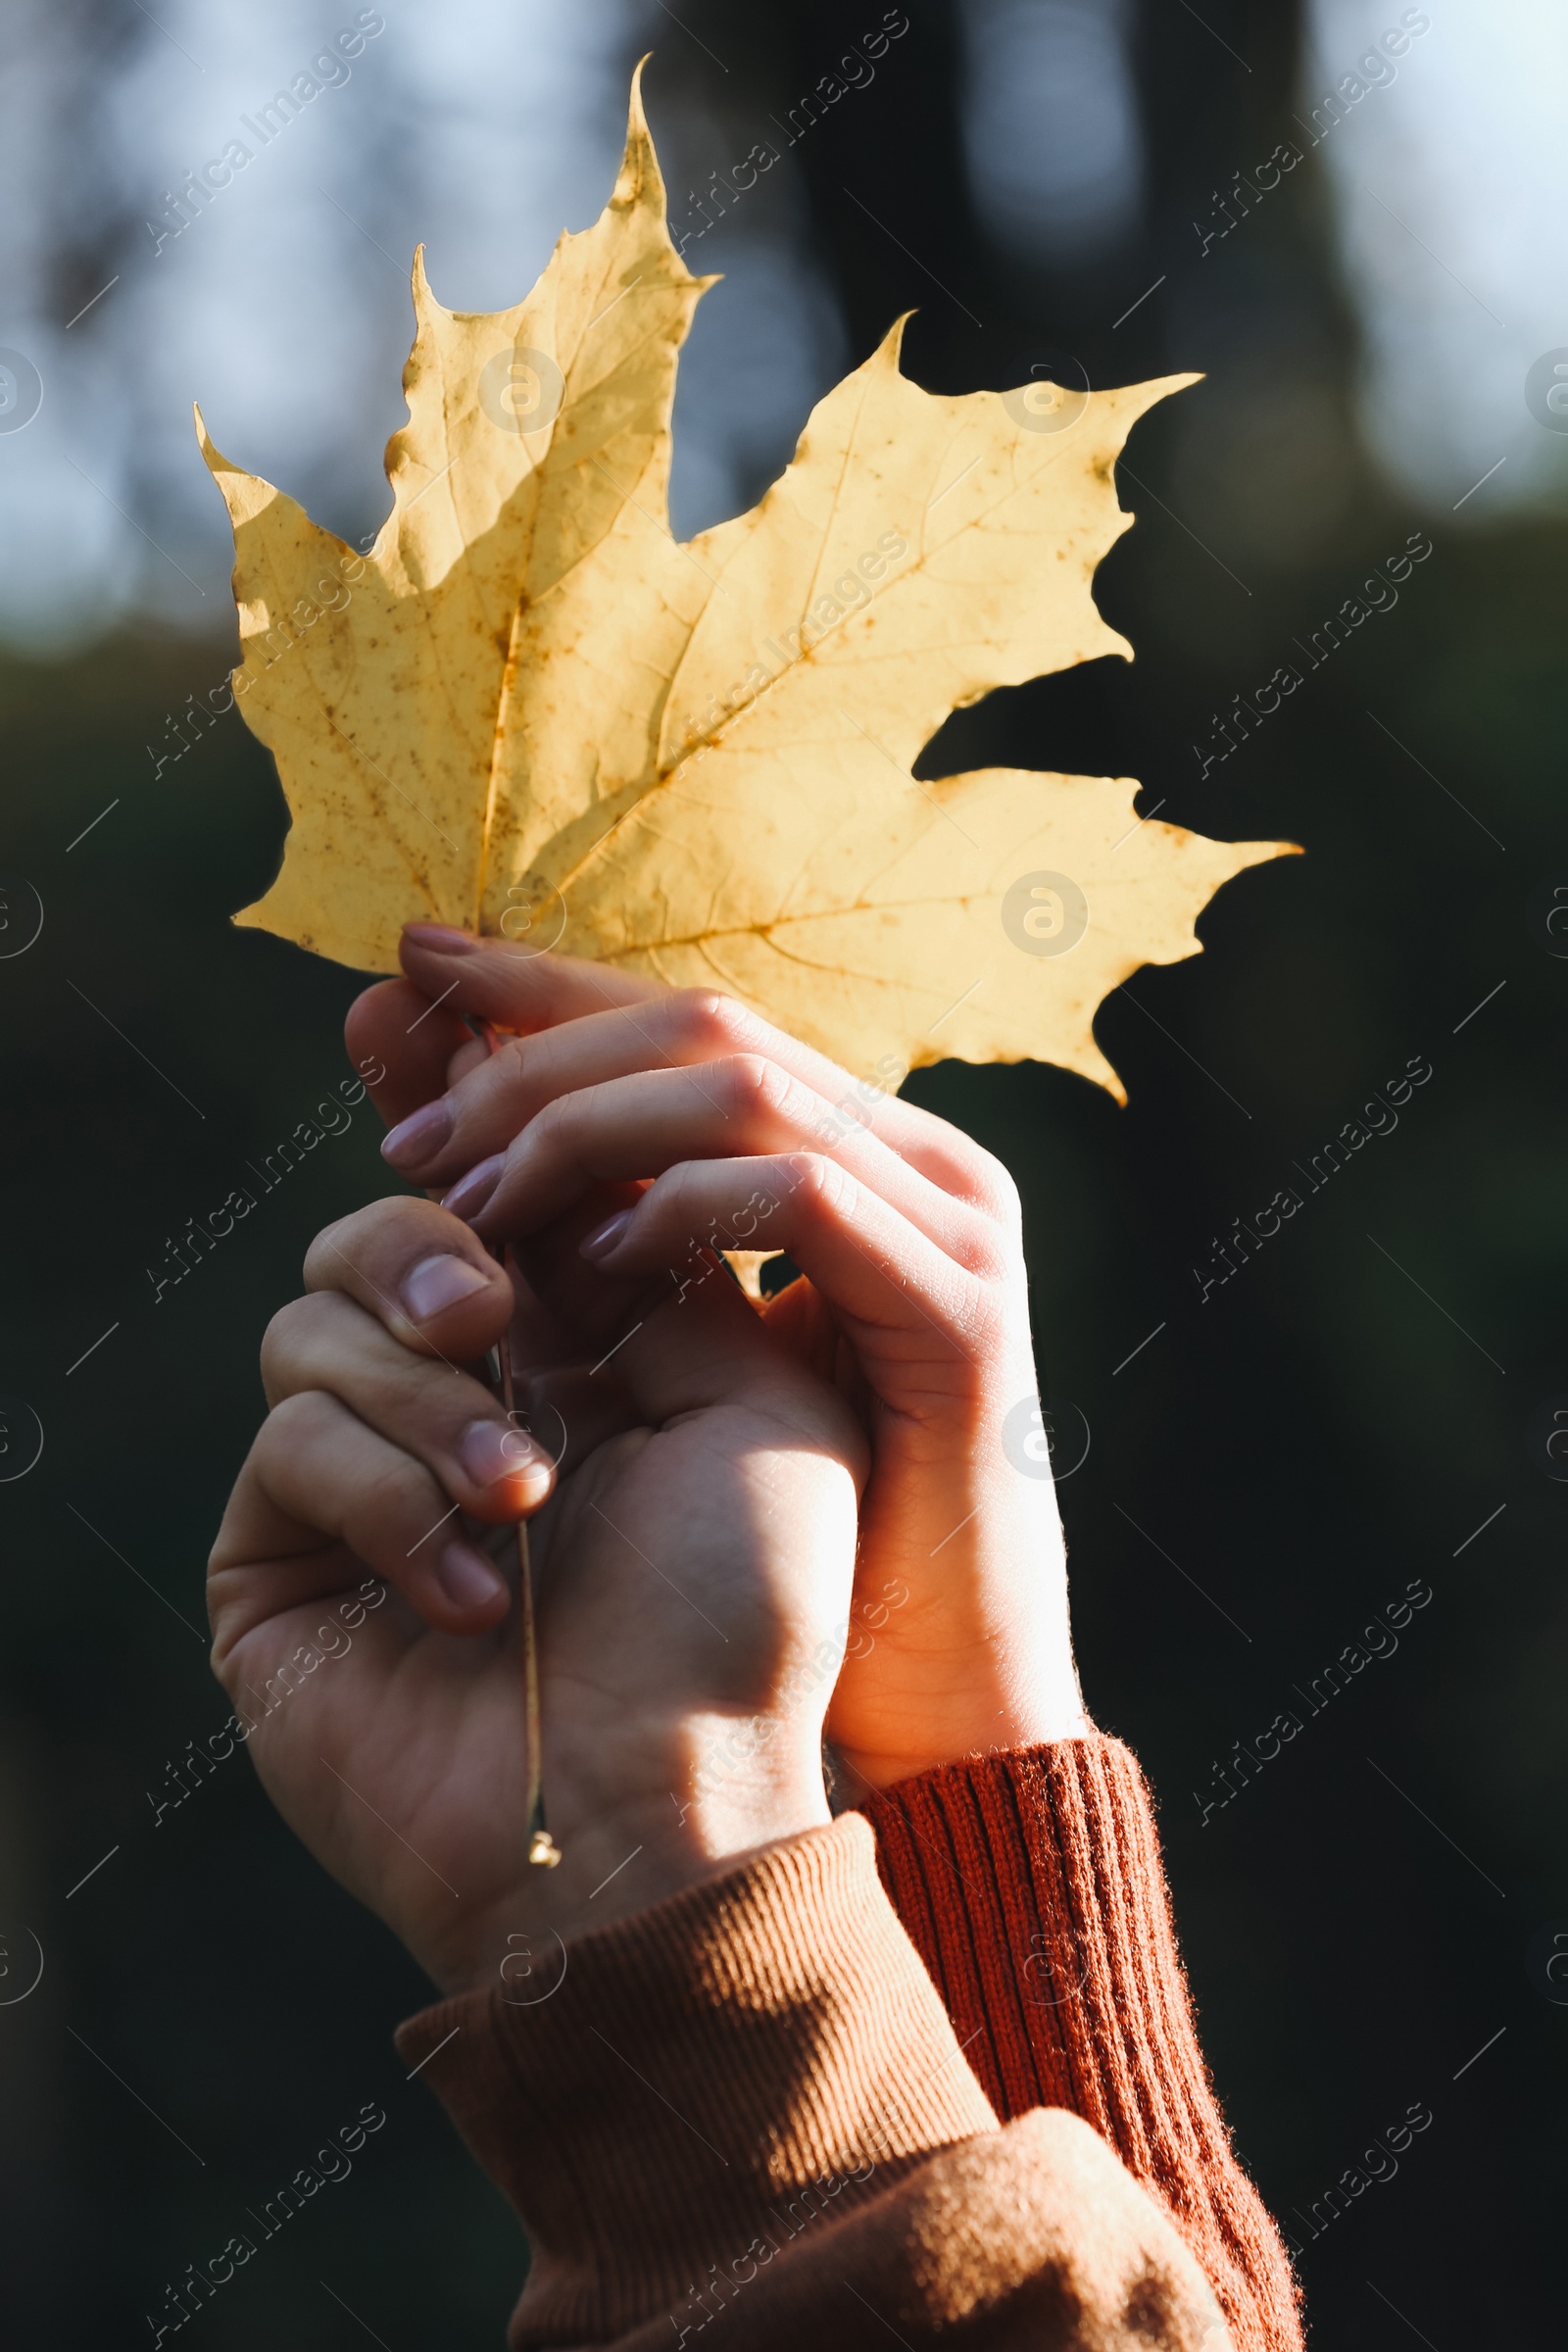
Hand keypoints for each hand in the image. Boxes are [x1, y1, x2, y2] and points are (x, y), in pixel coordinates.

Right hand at [206, 1184, 864, 1994]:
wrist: (664, 1807)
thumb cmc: (735, 1619)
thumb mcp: (756, 1405)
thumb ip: (667, 1264)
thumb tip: (577, 1175)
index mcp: (568, 1359)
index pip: (486, 1206)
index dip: (478, 1153)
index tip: (475, 1117)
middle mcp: (453, 1408)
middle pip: (368, 1238)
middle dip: (423, 1248)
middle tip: (484, 1312)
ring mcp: (358, 1486)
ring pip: (310, 1325)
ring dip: (425, 1400)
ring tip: (518, 1499)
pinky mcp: (277, 1563)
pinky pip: (286, 1441)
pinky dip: (383, 1498)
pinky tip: (469, 1596)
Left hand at [345, 925, 1087, 1792]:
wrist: (939, 1703)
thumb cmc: (800, 1541)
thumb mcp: (670, 1356)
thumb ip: (585, 1230)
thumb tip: (447, 1119)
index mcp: (858, 1155)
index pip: (686, 1017)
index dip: (544, 982)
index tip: (407, 970)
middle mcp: (918, 1161)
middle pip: (704, 1023)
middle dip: (537, 1050)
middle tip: (414, 1129)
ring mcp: (953, 1227)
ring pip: (742, 1087)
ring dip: (582, 1125)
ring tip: (470, 1198)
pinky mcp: (960, 1313)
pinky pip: (798, 1200)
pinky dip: (679, 1207)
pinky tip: (589, 1261)